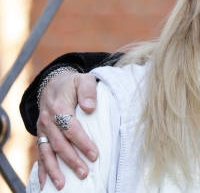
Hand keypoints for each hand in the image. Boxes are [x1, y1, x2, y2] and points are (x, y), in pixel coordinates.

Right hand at [36, 71, 98, 189]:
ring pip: (46, 152)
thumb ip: (88, 91)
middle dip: (71, 160)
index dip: (82, 142)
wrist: (53, 84)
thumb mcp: (84, 79)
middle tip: (84, 173)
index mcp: (59, 106)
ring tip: (63, 184)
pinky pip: (40, 154)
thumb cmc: (73, 84)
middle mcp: (47, 120)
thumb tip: (90, 107)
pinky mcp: (42, 136)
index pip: (70, 127)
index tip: (95, 154)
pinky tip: (46, 183)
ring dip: (54, 170)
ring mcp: (43, 130)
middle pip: (59, 143)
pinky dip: (42, 170)